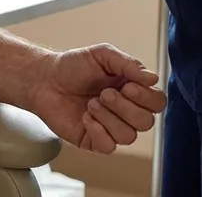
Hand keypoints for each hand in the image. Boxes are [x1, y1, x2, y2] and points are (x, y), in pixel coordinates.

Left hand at [26, 44, 166, 153]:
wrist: (44, 79)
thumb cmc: (73, 66)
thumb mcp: (102, 55)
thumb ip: (129, 64)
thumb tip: (153, 78)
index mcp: (132, 91)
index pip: (158, 103)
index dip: (146, 97)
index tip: (125, 85)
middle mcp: (126, 112)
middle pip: (146, 122)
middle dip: (124, 107)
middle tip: (103, 93)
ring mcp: (110, 128)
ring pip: (128, 136)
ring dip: (108, 117)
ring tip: (90, 103)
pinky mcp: (94, 141)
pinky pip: (108, 147)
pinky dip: (97, 130)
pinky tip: (85, 117)